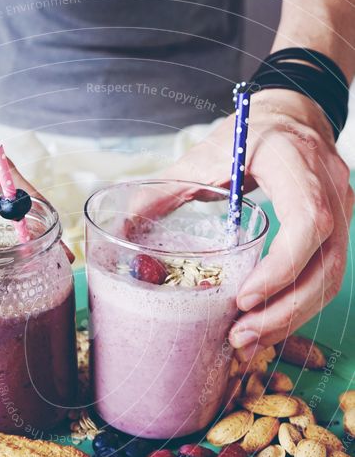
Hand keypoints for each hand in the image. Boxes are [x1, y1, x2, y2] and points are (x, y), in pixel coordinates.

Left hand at [152, 89, 353, 354]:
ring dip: (290, 318)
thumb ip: (169, 186)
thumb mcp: (210, 151)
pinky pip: (325, 279)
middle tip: (241, 334)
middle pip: (324, 265)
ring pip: (329, 280)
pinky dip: (295, 308)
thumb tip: (123, 224)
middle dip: (283, 309)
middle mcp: (332, 192)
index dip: (281, 266)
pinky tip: (264, 325)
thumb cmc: (253, 133)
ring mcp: (341, 215)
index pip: (308, 221)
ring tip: (248, 339)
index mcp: (298, 165)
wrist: (294, 116)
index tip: (244, 297)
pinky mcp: (337, 234)